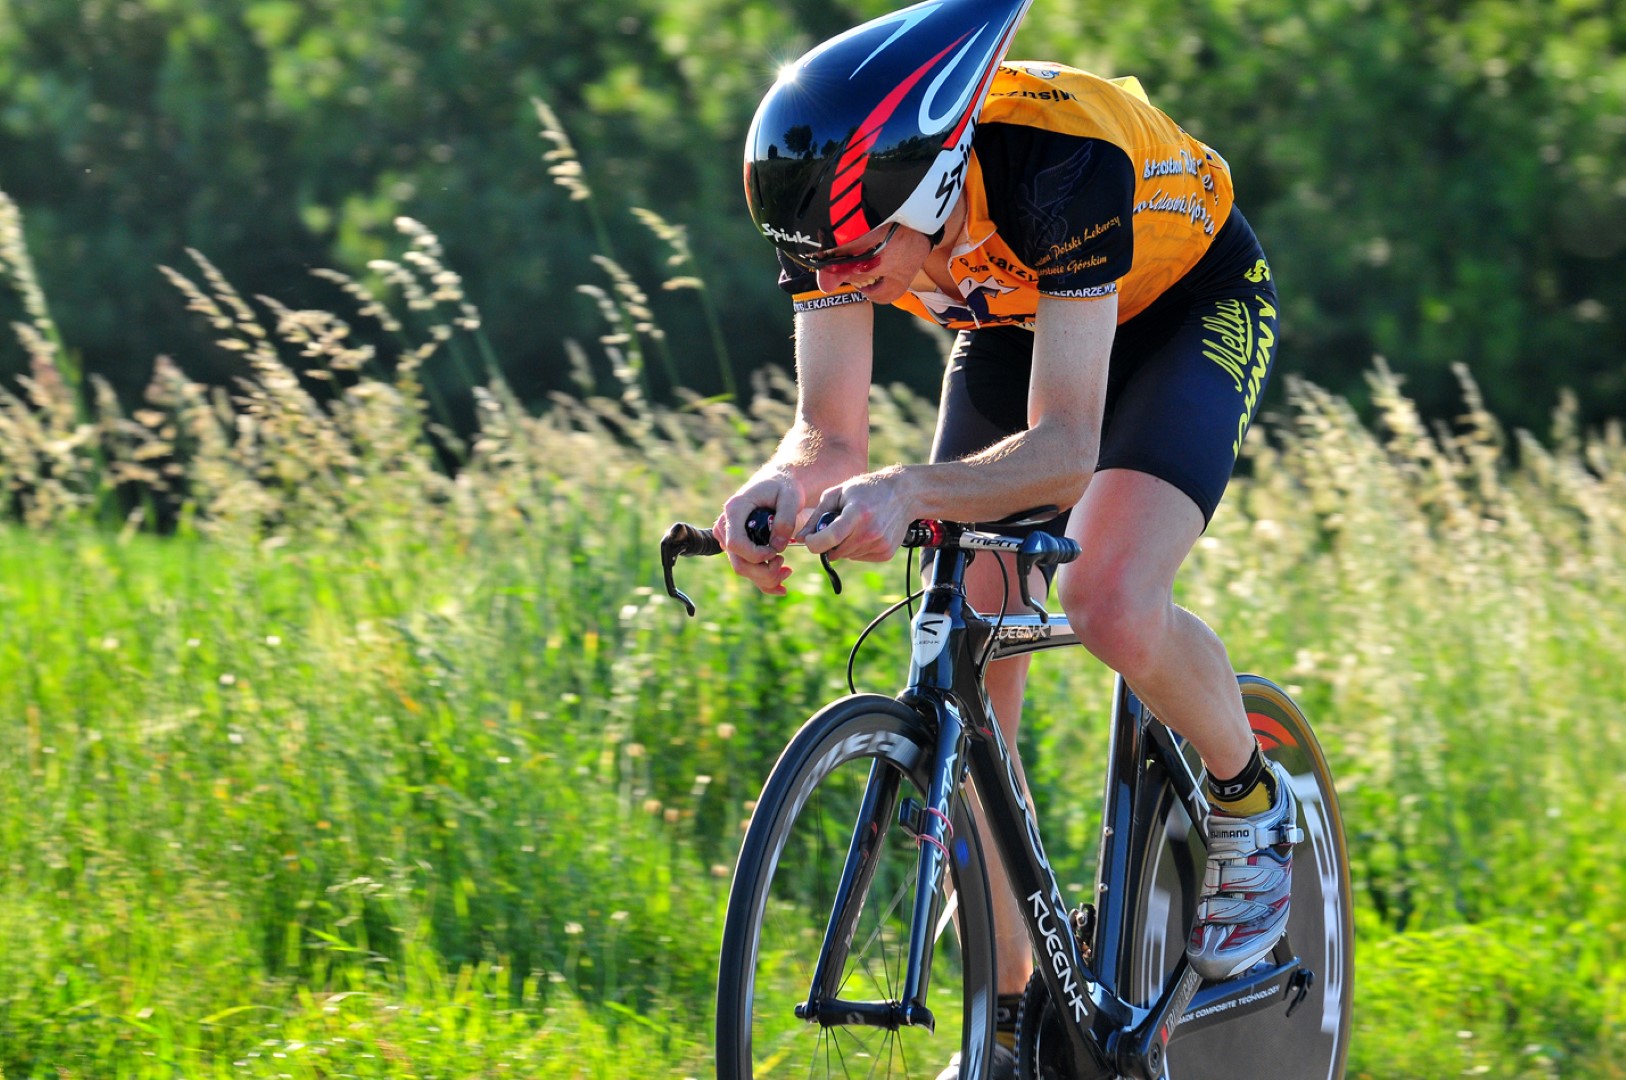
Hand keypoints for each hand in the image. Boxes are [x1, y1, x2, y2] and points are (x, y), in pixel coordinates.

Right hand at [716, 472, 803, 594]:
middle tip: (786, 565)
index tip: (777, 552)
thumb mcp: (791, 496)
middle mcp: (726, 526)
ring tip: (787, 570)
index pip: (736, 543)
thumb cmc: (782, 486)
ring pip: (742, 569)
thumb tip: (778, 546)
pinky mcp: (737, 546)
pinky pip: (747, 569)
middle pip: (739, 562)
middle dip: (764, 572)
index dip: (757, 555)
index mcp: (734, 510)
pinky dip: (763, 582)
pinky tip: (781, 586)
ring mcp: (729, 538)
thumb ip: (785, 519)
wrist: (776, 482)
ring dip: (766, 577)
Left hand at [799, 467, 912, 563]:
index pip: (830, 538)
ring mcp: (880, 544)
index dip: (814, 543)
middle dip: (828, 543)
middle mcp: (870, 532)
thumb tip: (799, 538)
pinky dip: (857, 548)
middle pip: (836, 551)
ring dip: (843, 545)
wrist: (903, 493)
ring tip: (854, 526)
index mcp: (857, 513)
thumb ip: (816, 516)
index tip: (810, 539)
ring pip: (847, 556)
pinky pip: (860, 558)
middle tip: (834, 527)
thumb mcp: (838, 493)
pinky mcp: (886, 553)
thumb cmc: (865, 489)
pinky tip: (865, 532)